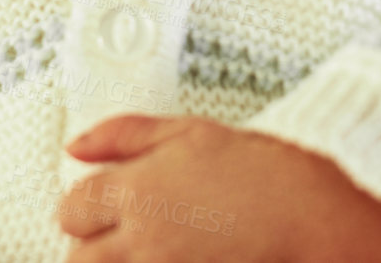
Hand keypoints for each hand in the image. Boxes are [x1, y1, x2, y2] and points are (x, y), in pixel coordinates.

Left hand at [56, 113, 380, 262]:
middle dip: (90, 245)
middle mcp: (139, 237)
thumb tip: (76, 145)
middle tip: (119, 235)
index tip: (101, 204)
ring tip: (144, 249)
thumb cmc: (257, 167)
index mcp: (133, 190)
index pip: (70, 210)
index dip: (82, 207)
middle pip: (78, 257)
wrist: (310, 212)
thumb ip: (124, 136)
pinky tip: (169, 257)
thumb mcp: (188, 131)